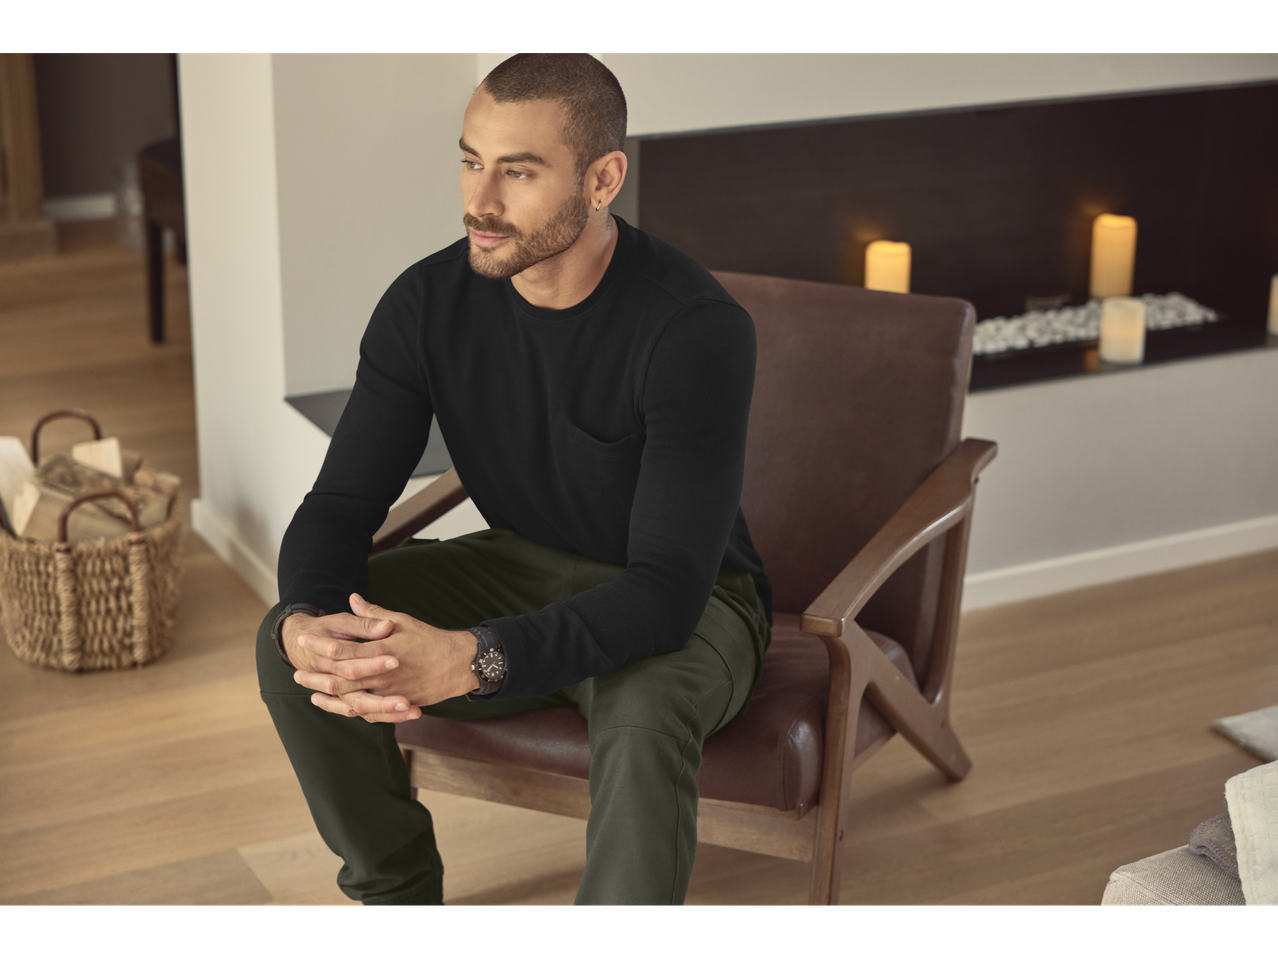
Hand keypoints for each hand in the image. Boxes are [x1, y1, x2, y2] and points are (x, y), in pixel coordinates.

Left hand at [288, 593, 480, 722]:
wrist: (458, 664)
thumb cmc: (430, 640)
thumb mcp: (402, 621)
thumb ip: (374, 614)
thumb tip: (353, 598)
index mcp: (382, 651)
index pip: (343, 649)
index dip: (321, 645)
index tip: (304, 640)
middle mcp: (383, 675)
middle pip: (341, 679)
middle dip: (317, 676)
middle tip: (297, 673)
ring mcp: (389, 692)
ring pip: (352, 700)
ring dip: (329, 698)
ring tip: (312, 694)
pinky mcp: (396, 704)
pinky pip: (369, 713)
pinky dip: (350, 710)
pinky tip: (338, 706)